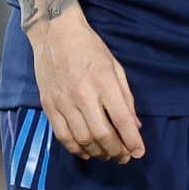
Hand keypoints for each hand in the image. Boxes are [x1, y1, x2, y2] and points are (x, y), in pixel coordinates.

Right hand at [30, 13, 143, 163]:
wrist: (55, 33)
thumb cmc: (90, 47)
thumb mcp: (115, 67)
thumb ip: (126, 97)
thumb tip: (135, 125)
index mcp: (104, 82)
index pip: (121, 119)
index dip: (132, 140)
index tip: (139, 152)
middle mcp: (83, 94)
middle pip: (102, 134)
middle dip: (116, 151)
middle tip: (124, 157)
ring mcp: (63, 101)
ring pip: (82, 139)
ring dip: (98, 153)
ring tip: (107, 155)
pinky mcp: (49, 105)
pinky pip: (62, 135)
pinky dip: (75, 148)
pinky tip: (86, 151)